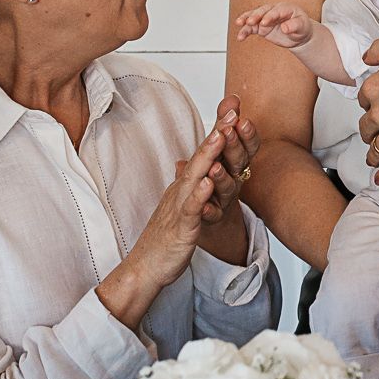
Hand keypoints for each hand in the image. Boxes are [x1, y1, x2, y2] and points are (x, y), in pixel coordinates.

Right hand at [99, 124, 235, 328]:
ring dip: (207, 155)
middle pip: (200, 158)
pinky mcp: (180, 228)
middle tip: (231, 110)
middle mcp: (181, 192)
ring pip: (195, 178)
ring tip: (221, 135)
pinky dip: (199, 194)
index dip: (218, 132)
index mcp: (185, 187)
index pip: (203, 155)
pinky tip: (209, 182)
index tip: (233, 110)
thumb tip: (194, 167)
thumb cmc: (164, 240)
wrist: (145, 268)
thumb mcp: (182, 208)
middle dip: (216, 133)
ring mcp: (179, 208)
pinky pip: (190, 209)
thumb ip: (190, 187)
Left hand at [196, 99, 259, 244]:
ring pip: (228, 187)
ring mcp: (226, 197)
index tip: (242, 119)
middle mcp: (236, 178)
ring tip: (214, 167)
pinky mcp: (214, 215)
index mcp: (236, 161)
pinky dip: (208, 209)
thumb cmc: (218, 177)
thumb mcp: (221, 148)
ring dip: (222, 177)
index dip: (247, 134)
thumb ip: (225, 123)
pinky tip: (202, 205)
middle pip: (238, 162)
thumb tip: (232, 98)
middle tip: (227, 131)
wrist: (211, 215)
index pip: (246, 145)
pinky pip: (212, 213)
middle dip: (233, 146)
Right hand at [236, 3, 312, 50]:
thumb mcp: (302, 27)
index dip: (269, 16)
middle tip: (250, 22)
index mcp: (285, 8)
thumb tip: (285, 28)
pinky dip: (245, 31)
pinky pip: (251, 28)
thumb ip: (294, 26)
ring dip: (245, 20)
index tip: (264, 23)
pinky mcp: (260, 27)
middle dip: (255, 16)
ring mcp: (265, 18)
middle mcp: (273, 11)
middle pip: (262, 11)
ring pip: (253, 17)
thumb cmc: (301, 28)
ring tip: (239, 24)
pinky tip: (240, 37)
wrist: (298, 35)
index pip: (275, 11)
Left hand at [358, 33, 378, 185]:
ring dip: (373, 154)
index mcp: (374, 89)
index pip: (364, 99)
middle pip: (367, 126)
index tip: (376, 104)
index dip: (370, 102)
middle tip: (373, 132)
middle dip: (369, 129)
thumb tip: (366, 58)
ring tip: (372, 159)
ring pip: (376, 148)